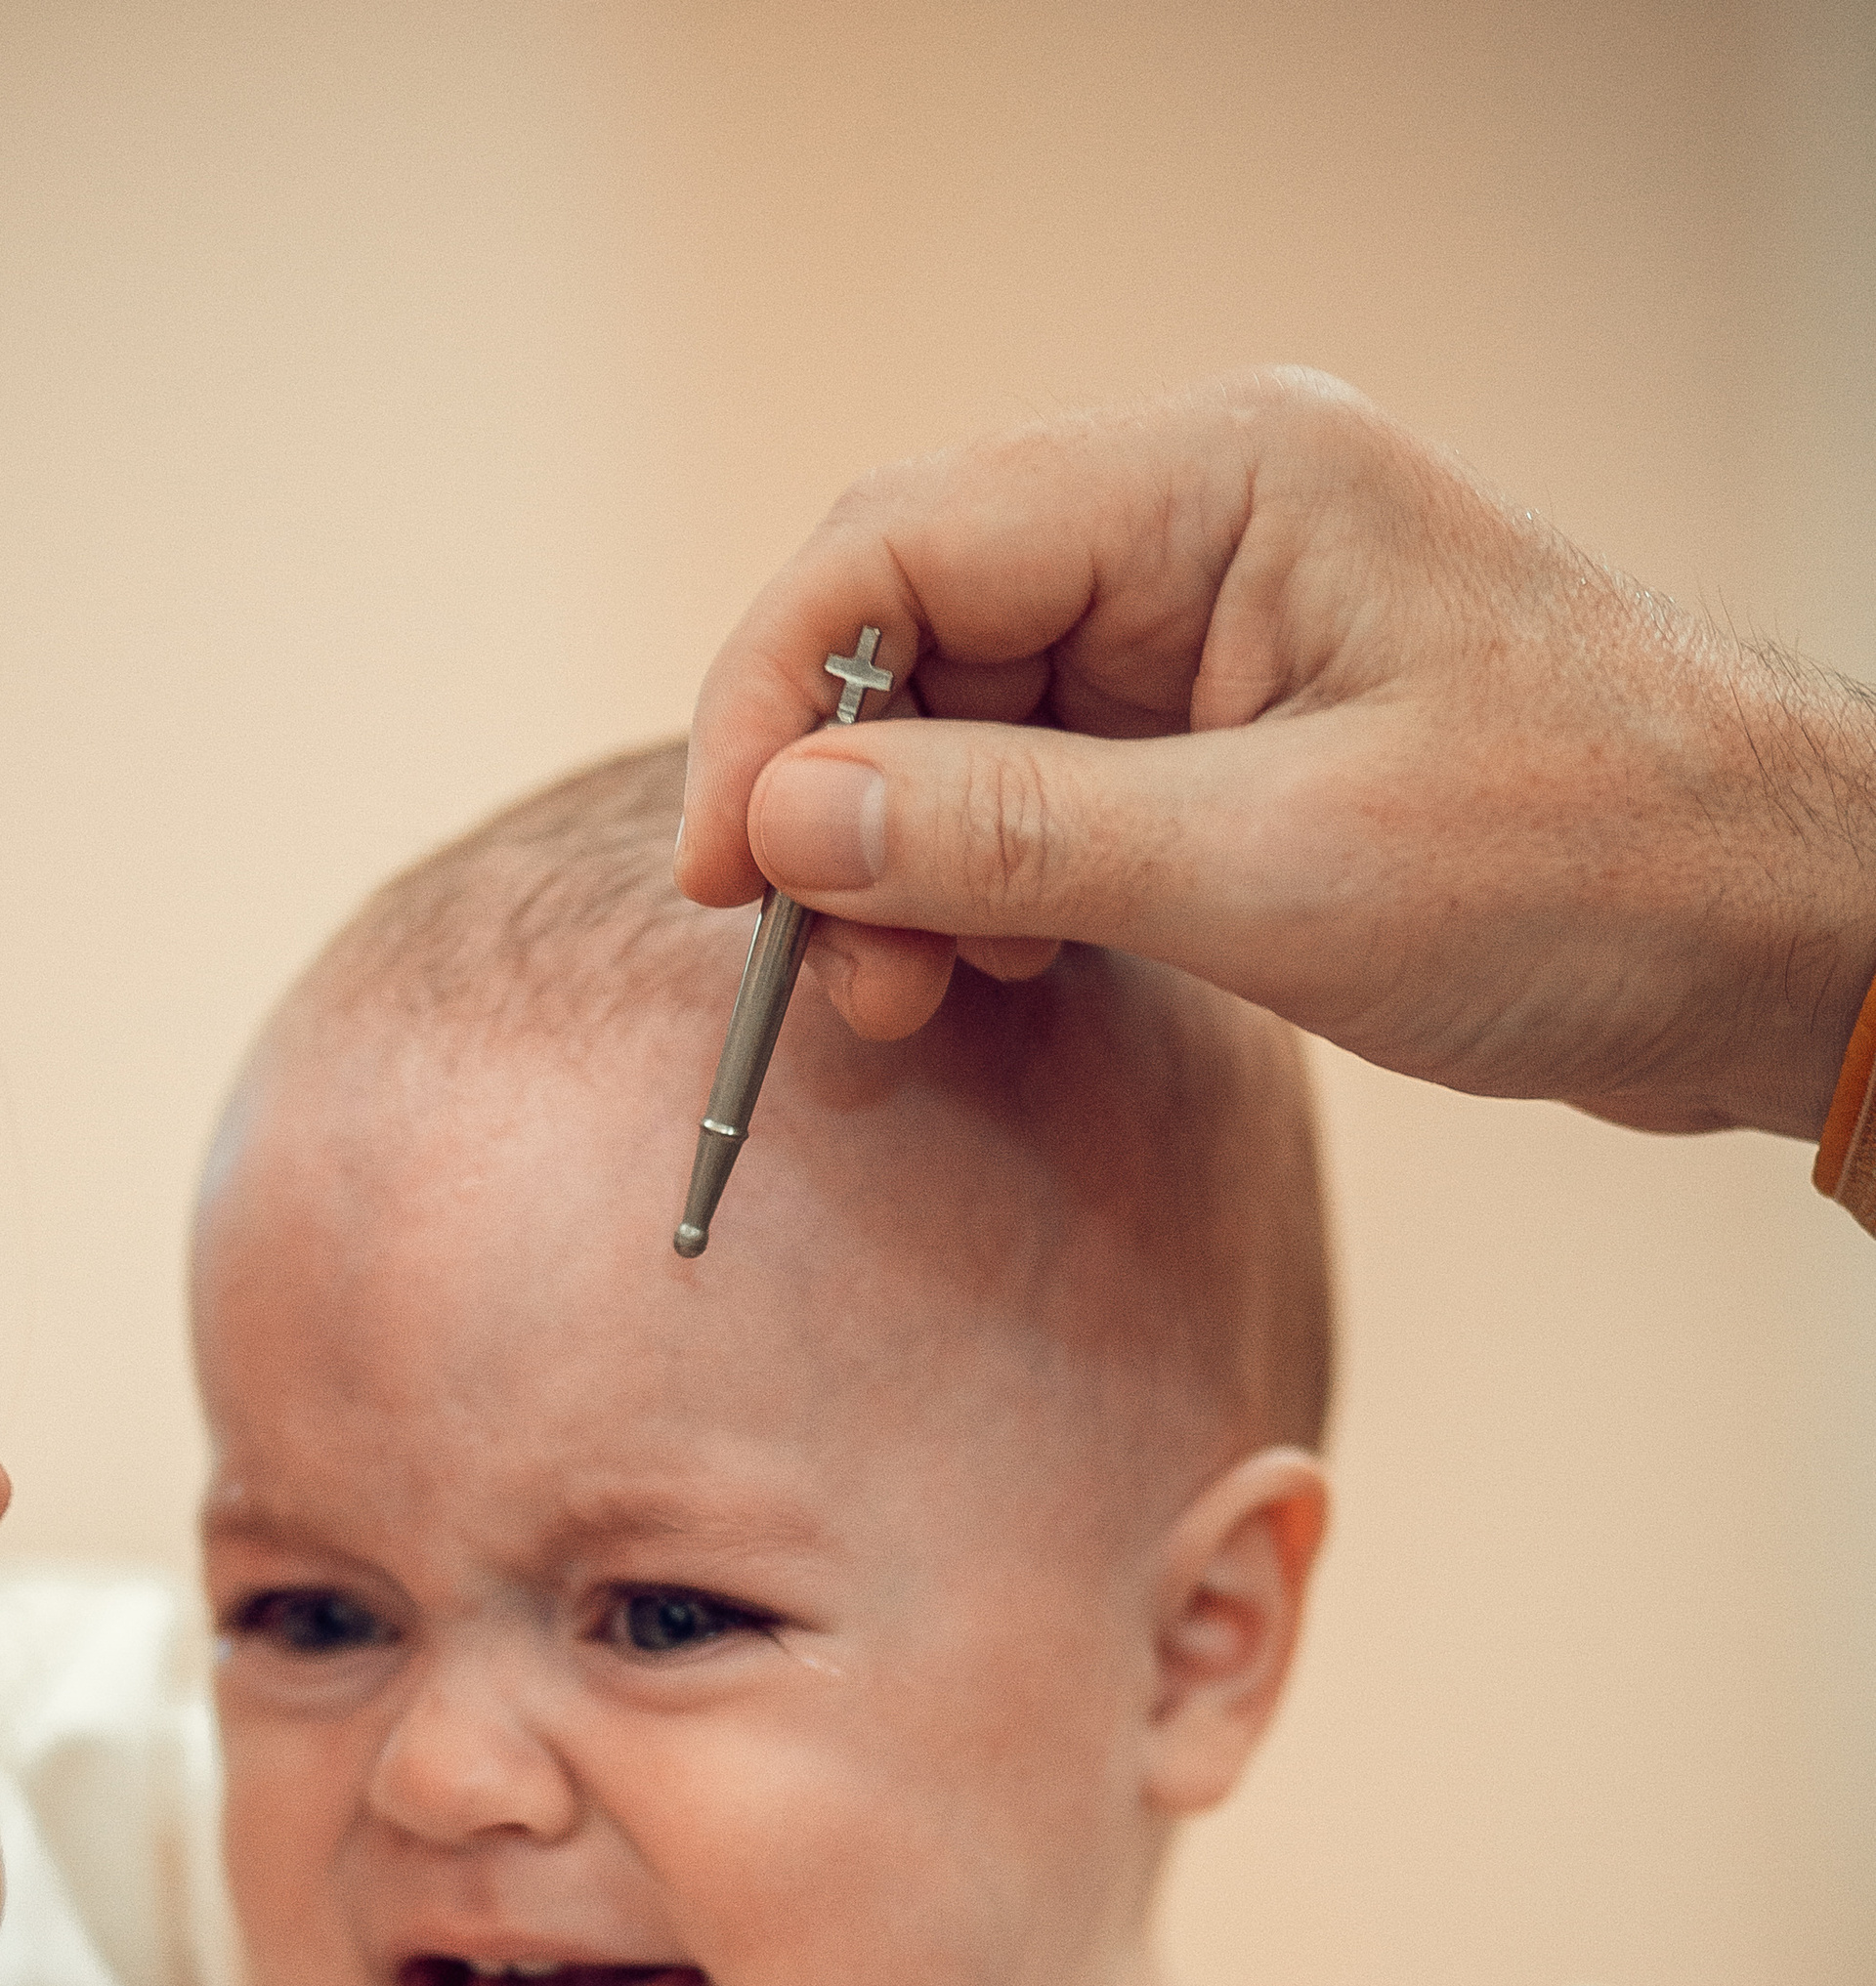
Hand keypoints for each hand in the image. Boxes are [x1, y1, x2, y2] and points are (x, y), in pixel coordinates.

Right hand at [680, 372, 1875, 1141]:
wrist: (1782, 940)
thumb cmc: (1591, 872)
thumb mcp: (1279, 869)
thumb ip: (1014, 837)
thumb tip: (784, 818)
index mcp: (1225, 479)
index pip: (902, 545)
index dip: (771, 706)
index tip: (718, 876)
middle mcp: (1207, 524)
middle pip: (917, 624)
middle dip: (834, 798)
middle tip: (807, 970)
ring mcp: (1221, 627)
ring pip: (970, 719)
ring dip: (903, 860)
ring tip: (902, 1004)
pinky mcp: (1238, 734)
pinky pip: (1048, 787)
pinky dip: (987, 884)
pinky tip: (986, 975)